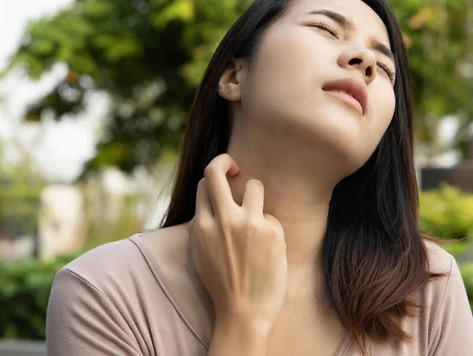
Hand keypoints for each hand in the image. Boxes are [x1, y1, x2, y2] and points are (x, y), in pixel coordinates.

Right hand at [187, 154, 287, 329]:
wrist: (244, 312)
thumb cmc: (223, 283)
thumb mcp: (201, 252)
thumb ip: (205, 223)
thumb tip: (213, 198)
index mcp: (200, 226)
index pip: (204, 184)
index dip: (213, 177)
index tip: (223, 177)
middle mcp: (223, 220)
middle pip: (216, 170)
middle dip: (225, 160)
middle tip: (235, 167)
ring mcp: (249, 224)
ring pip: (254, 185)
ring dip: (255, 194)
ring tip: (256, 217)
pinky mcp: (272, 231)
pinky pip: (270, 215)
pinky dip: (269, 227)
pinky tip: (267, 249)